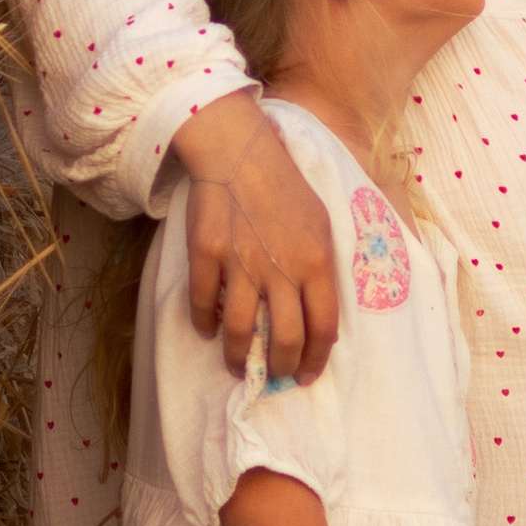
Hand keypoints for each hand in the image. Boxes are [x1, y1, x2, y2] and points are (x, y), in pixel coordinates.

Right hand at [175, 93, 340, 378]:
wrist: (238, 150)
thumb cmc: (285, 185)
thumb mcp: (322, 222)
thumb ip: (323, 268)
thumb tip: (321, 311)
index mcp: (317, 261)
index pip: (323, 328)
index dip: (316, 360)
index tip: (307, 374)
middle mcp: (281, 268)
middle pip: (283, 339)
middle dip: (279, 367)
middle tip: (273, 375)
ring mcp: (240, 263)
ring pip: (239, 331)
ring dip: (237, 358)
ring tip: (236, 367)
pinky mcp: (206, 254)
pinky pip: (201, 303)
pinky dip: (203, 324)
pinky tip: (208, 330)